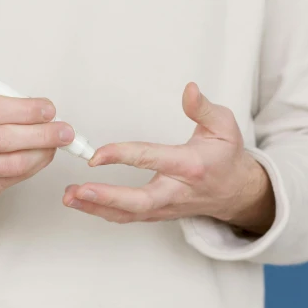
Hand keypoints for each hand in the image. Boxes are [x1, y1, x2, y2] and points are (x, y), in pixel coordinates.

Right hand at [0, 88, 75, 215]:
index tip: (49, 109)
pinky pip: (14, 178)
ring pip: (12, 163)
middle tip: (65, 130)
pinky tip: (44, 154)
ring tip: (59, 141)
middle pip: (2, 139)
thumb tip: (46, 112)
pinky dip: (35, 165)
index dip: (23, 110)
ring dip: (43, 152)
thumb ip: (2, 101)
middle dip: (41, 134)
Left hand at [62, 83, 274, 233]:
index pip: (151, 159)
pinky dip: (103, 212)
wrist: (238, 191)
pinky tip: (82, 203)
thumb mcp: (224, 126)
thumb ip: (203, 108)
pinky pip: (129, 217)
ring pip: (129, 214)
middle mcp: (177, 190)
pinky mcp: (158, 213)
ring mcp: (166, 207)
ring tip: (69, 197)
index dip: (122, 156)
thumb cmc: (227, 156)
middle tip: (78, 190)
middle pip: (139, 201)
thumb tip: (189, 89)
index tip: (97, 154)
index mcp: (190, 165)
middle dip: (106, 197)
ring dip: (96, 208)